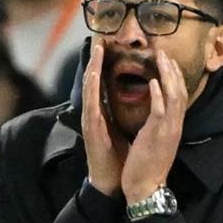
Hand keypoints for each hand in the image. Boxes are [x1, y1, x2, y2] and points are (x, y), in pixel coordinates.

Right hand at [82, 39, 127, 196]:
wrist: (111, 182)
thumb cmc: (117, 158)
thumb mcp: (122, 131)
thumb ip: (122, 115)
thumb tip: (132, 101)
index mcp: (103, 114)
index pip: (102, 85)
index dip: (104, 66)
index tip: (109, 47)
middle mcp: (94, 115)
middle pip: (93, 82)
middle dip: (95, 61)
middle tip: (99, 40)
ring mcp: (90, 122)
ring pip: (90, 89)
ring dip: (91, 69)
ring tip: (95, 50)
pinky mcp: (91, 130)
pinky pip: (91, 105)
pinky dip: (91, 89)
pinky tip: (93, 75)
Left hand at [122, 49, 186, 202]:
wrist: (146, 188)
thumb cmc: (148, 166)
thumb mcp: (157, 141)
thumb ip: (159, 125)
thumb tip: (156, 112)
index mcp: (174, 126)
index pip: (179, 96)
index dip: (175, 77)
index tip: (168, 61)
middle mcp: (175, 125)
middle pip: (180, 91)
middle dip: (173, 70)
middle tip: (165, 51)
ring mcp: (168, 130)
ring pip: (174, 97)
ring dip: (168, 75)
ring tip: (161, 57)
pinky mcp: (157, 136)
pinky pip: (160, 111)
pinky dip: (159, 95)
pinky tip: (154, 81)